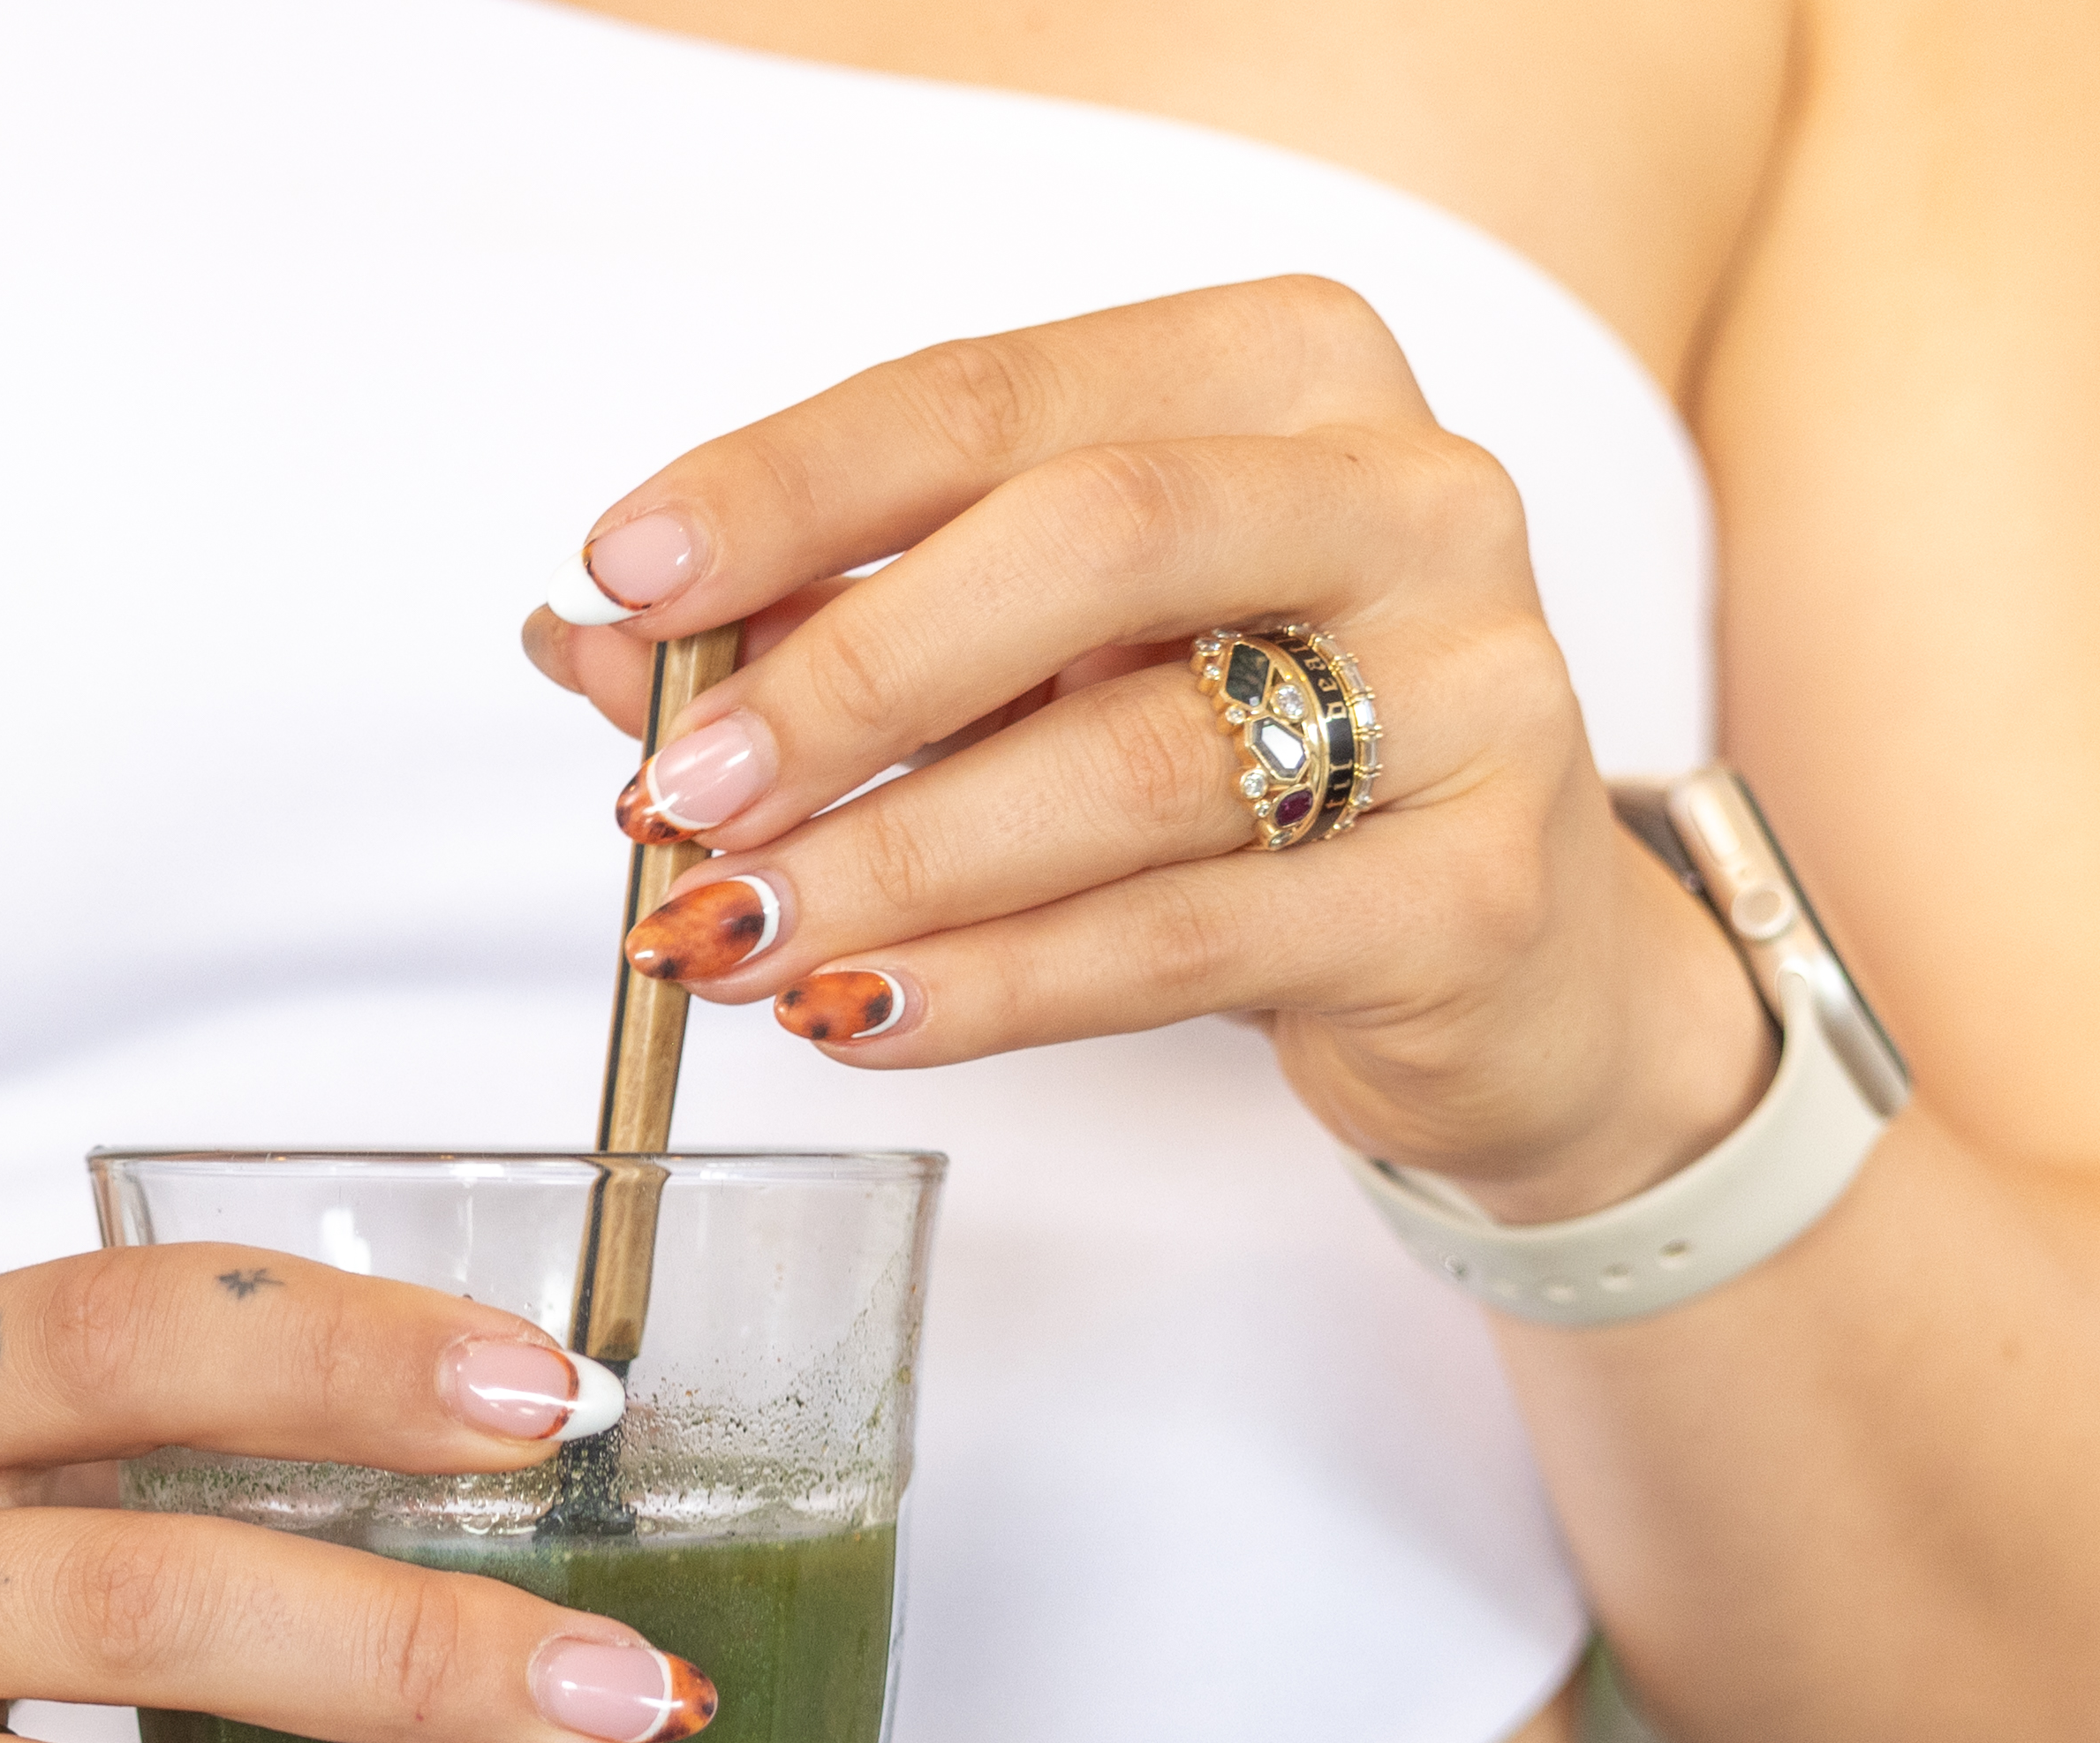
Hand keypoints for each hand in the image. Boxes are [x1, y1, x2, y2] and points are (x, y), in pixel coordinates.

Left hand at [522, 277, 1770, 1226]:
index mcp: (1284, 373)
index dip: (794, 485)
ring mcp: (1470, 690)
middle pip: (1086, 541)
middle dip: (847, 675)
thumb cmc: (1258, 767)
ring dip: (895, 862)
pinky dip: (998, 983)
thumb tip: (586, 643)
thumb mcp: (1047, 666)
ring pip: (1134, 762)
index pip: (997, 393)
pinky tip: (865, 1012)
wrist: (1513, 963)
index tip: (626, 574)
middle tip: (684, 797)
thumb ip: (839, 628)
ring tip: (736, 939)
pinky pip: (1189, 937)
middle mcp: (1405, 497)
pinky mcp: (1473, 890)